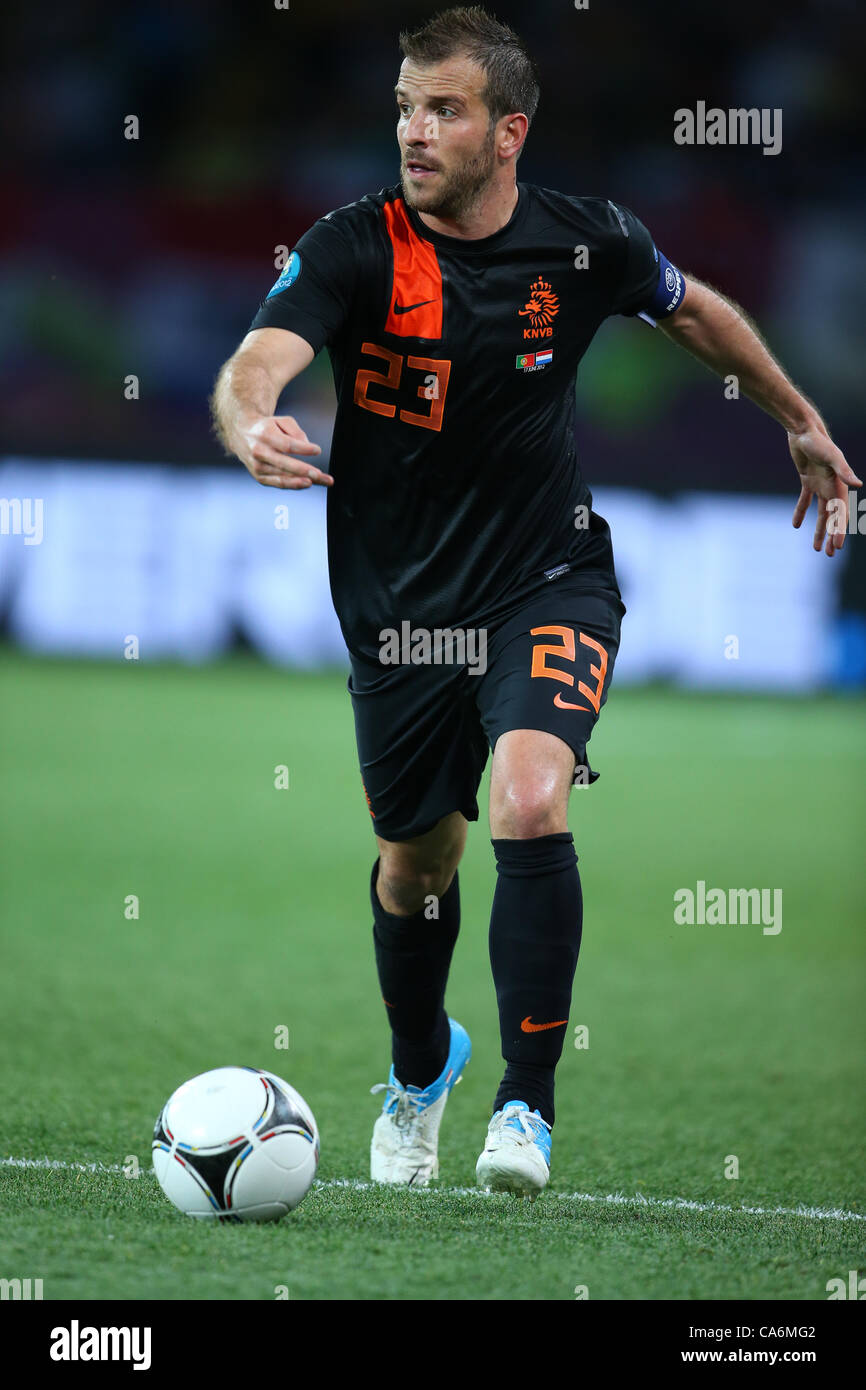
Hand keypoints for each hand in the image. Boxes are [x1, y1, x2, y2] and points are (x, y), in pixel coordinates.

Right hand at [238, 415, 332, 489]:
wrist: (242, 433)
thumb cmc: (266, 427)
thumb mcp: (281, 421)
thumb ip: (296, 431)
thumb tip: (307, 446)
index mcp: (265, 435)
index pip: (286, 445)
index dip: (303, 449)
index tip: (317, 450)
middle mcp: (259, 452)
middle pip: (284, 463)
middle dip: (304, 470)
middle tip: (319, 474)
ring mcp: (258, 466)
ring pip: (282, 477)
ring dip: (303, 481)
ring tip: (321, 481)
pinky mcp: (259, 476)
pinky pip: (278, 483)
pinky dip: (293, 485)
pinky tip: (306, 484)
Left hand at [790, 421, 860, 555]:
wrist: (803, 429)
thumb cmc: (818, 441)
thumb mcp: (832, 456)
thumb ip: (844, 471)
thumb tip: (858, 484)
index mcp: (838, 485)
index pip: (840, 513)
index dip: (840, 531)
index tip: (837, 547)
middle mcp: (831, 486)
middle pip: (832, 517)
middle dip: (832, 535)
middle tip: (829, 554)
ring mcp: (819, 484)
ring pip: (820, 512)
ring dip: (819, 529)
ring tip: (817, 548)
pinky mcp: (806, 479)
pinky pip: (804, 500)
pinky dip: (800, 511)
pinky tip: (795, 526)